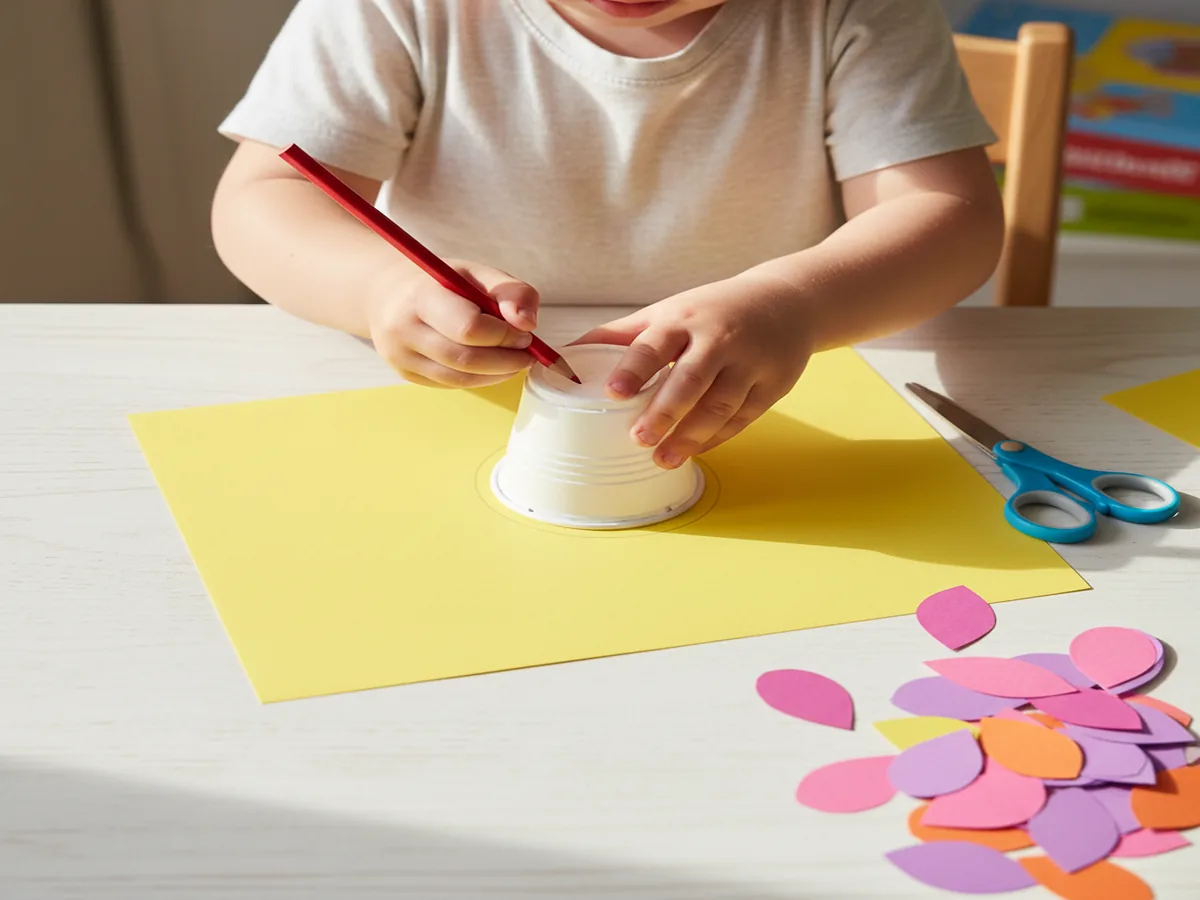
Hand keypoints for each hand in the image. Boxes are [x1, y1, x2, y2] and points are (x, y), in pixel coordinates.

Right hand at [367, 260, 540, 387]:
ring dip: (496, 374)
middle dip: (506, 361)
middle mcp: (403, 329)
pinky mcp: (405, 374)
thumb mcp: (477, 273)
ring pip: (460, 379)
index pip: (468, 328)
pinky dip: (479, 379)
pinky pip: (451, 384)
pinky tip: (491, 366)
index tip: (525, 334)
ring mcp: (400, 356)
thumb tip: (528, 324)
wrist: (388, 293)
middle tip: (527, 354)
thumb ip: (511, 292)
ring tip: (514, 361)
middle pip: (465, 359)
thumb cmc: (442, 283)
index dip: (504, 335)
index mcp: (421, 296)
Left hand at [574, 274, 814, 467]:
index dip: (634, 368)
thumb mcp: (669, 312)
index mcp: (685, 319)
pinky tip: (693, 450)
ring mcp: (750, 363)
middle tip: (638, 439)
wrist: (788, 302)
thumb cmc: (713, 310)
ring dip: (691, 436)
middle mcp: (719, 339)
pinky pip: (741, 419)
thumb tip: (565, 355)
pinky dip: (716, 438)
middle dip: (664, 412)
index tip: (613, 392)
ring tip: (663, 458)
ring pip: (719, 406)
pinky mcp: (772, 386)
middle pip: (690, 380)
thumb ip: (622, 335)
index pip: (655, 344)